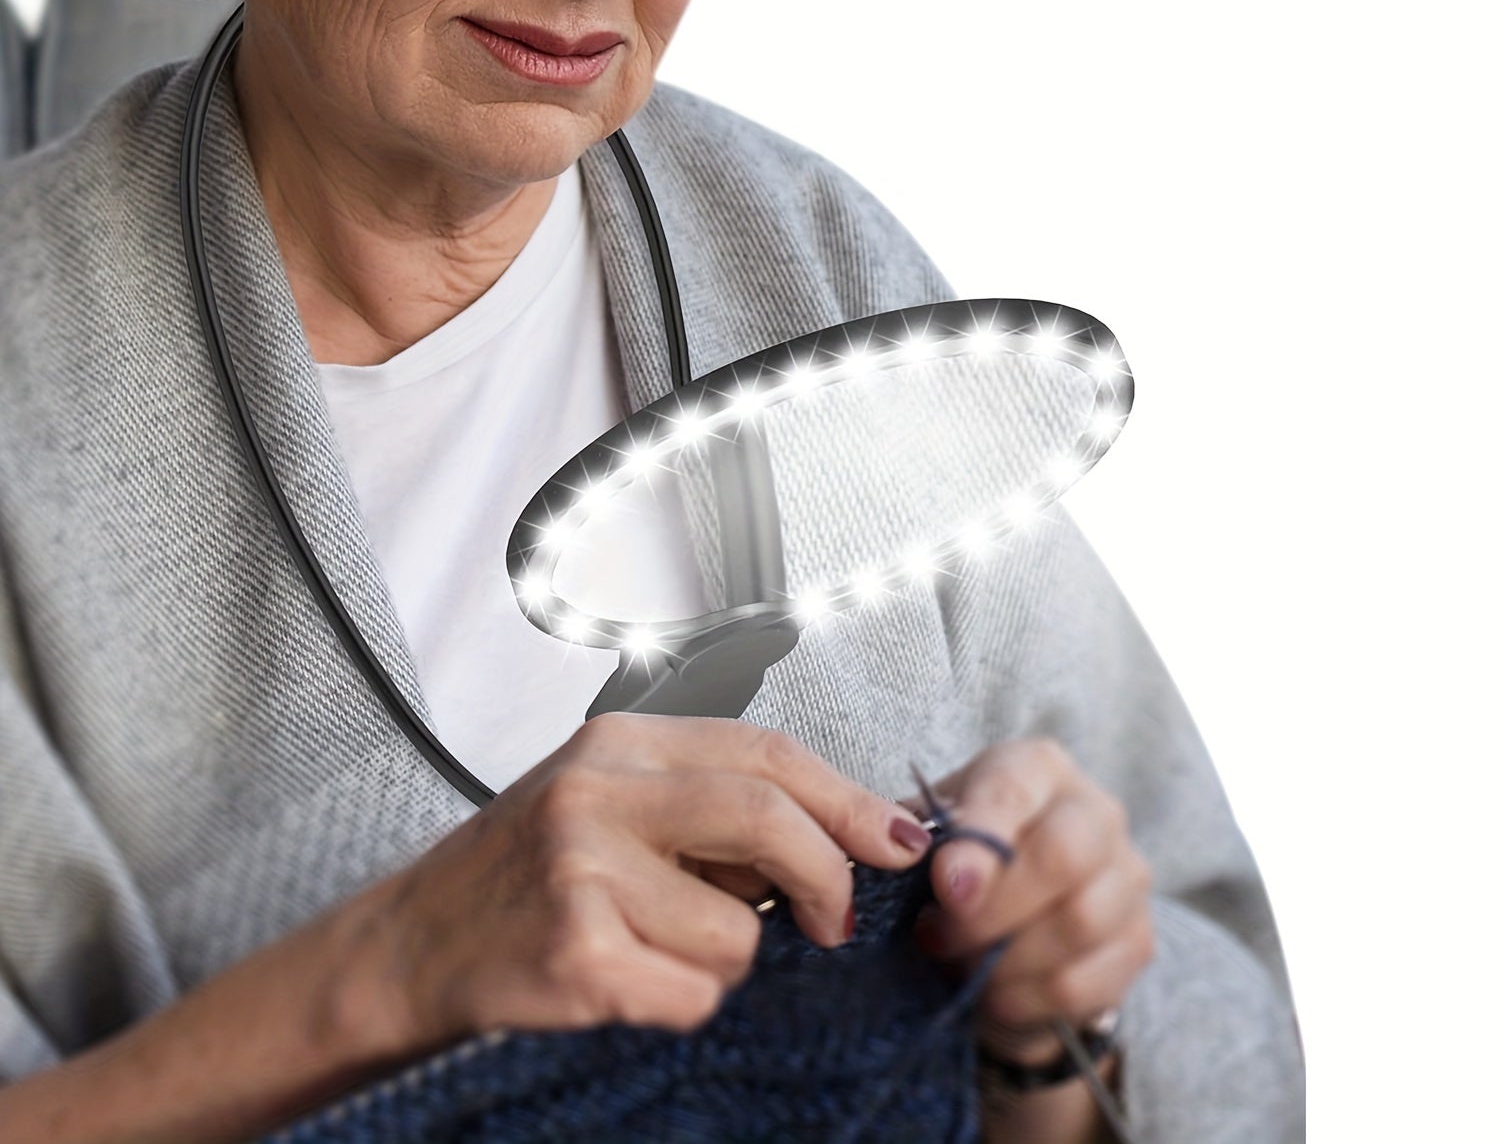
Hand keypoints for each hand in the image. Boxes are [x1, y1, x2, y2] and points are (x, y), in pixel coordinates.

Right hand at [335, 714, 935, 1058]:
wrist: (413, 941)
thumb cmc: (526, 869)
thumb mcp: (610, 800)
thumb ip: (708, 802)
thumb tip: (842, 836)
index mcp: (620, 741)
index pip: (766, 752)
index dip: (846, 799)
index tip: (898, 838)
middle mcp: (599, 791)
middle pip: (768, 817)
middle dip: (826, 876)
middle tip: (830, 920)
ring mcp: (582, 871)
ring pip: (738, 930)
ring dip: (721, 958)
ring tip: (653, 943)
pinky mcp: (576, 954)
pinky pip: (694, 994)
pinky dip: (680, 1001)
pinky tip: (625, 980)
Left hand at [905, 739, 1154, 1065]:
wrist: (1017, 906)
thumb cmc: (965, 853)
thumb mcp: (933, 831)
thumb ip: (915, 835)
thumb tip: (902, 848)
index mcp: (1038, 767)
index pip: (1014, 790)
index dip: (981, 840)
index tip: (946, 886)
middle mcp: (1096, 810)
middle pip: (1063, 855)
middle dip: (993, 909)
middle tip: (939, 936)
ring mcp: (1127, 877)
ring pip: (1079, 923)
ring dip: (1006, 959)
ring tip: (959, 965)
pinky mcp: (1138, 942)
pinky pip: (1086, 984)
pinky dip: (1029, 999)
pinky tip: (993, 995)